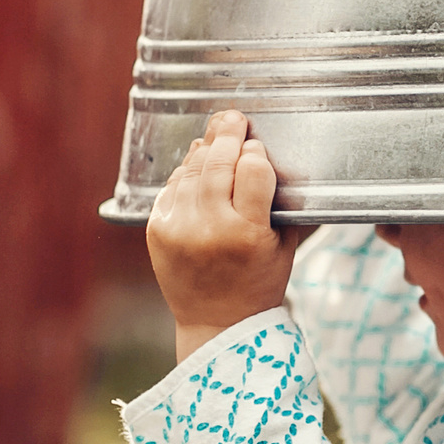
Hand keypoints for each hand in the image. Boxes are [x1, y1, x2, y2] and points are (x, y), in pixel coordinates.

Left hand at [148, 111, 303, 360]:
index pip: (253, 170)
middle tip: (234, 118)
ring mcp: (179, 228)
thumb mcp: (284, 246)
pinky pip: (173, 186)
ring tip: (216, 136)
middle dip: (228, 134)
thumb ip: (280, 202)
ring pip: (192, 170)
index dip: (256, 153)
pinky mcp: (158, 230)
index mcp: (248, 233)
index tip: (258, 148)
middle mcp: (210, 228)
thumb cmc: (259, 284)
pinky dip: (186, 173)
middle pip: (218, 163)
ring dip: (205, 149)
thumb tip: (267, 155)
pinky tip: (197, 168)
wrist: (217, 324)